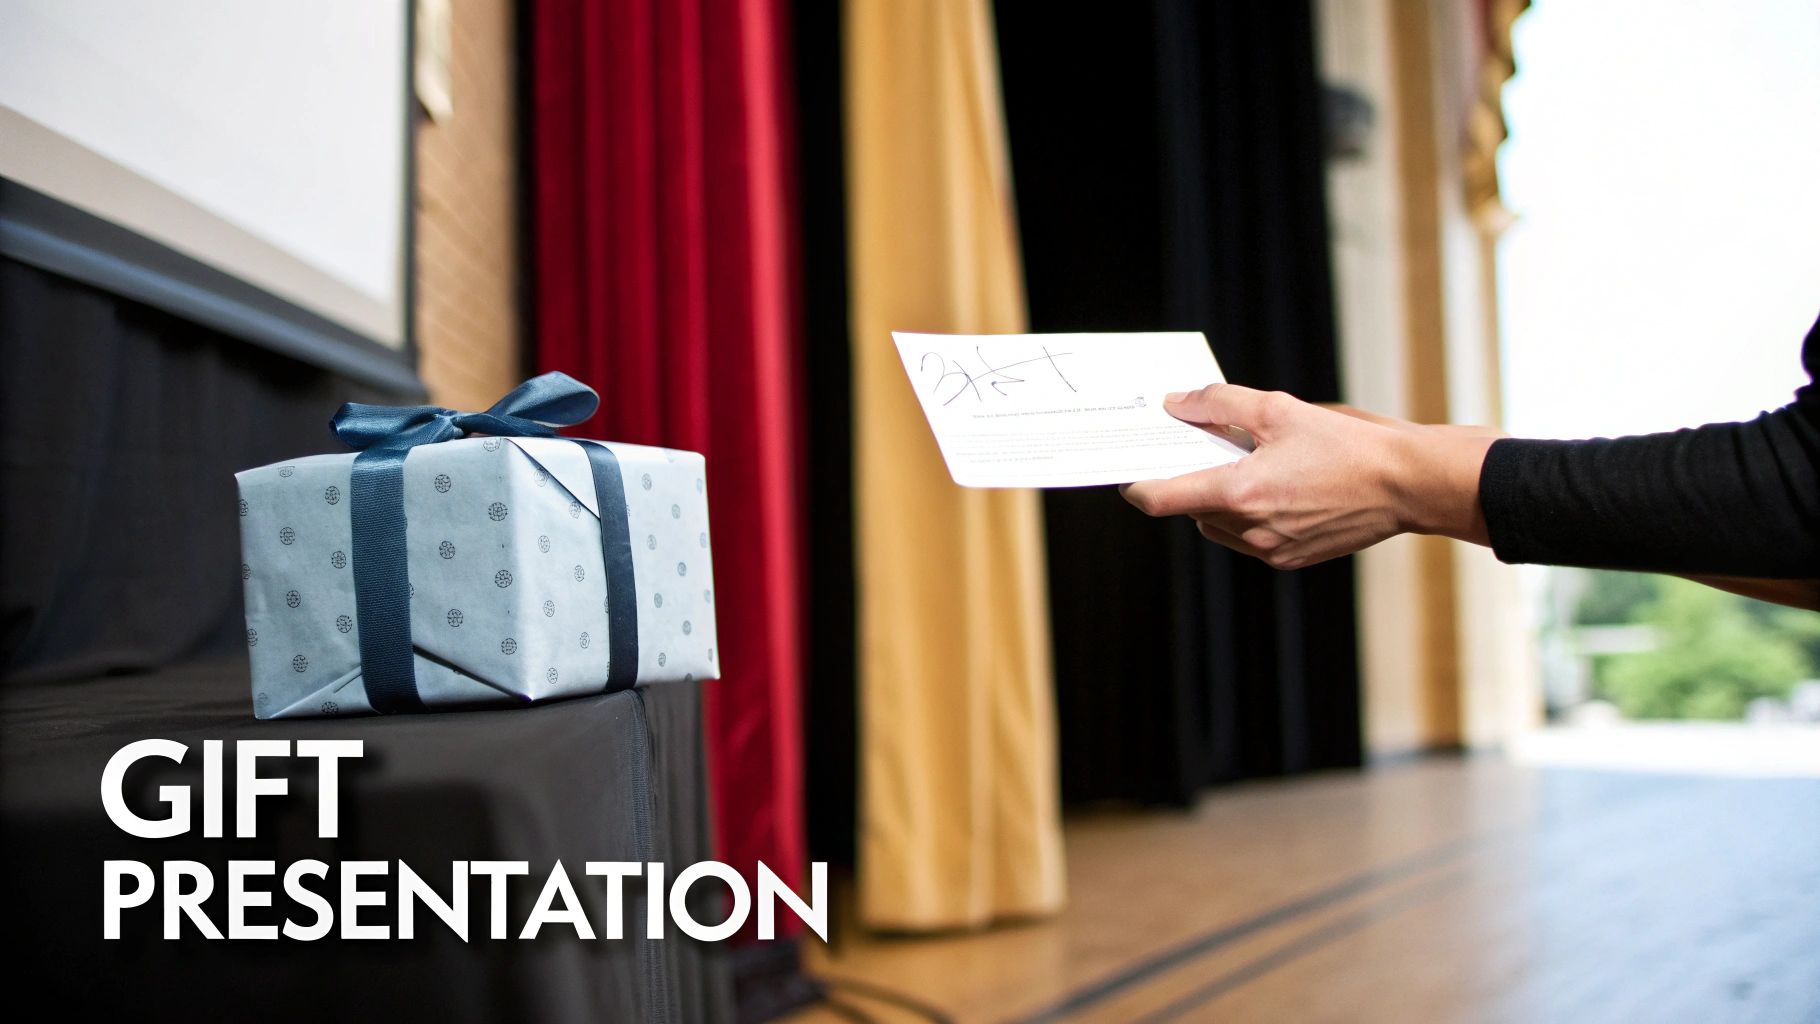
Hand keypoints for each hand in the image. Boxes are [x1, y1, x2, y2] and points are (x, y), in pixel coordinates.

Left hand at [1119, 385, 1498, 569]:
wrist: (1406, 486)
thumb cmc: (1346, 445)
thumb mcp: (1279, 409)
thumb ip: (1219, 405)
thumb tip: (1177, 404)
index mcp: (1240, 492)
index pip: (1162, 498)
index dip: (1138, 485)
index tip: (1130, 471)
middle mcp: (1249, 529)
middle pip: (1190, 509)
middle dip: (1190, 481)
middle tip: (1199, 451)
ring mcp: (1269, 550)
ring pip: (1216, 526)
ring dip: (1217, 500)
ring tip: (1245, 466)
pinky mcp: (1288, 560)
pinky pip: (1247, 539)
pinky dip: (1246, 516)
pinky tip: (1273, 489)